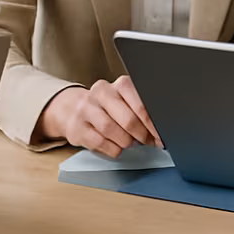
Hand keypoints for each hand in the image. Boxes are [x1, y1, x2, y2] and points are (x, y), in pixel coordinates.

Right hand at [36, 77, 160, 157]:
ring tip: (132, 143)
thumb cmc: (106, 108)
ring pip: (112, 130)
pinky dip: (113, 149)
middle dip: (142, 135)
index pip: (140, 102)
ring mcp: (86, 109)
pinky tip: (117, 147)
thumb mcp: (123, 101)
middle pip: (127, 118)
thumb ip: (140, 108)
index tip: (161, 134)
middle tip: (149, 142)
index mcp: (118, 84)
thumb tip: (162, 127)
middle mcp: (101, 93)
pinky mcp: (77, 127)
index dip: (153, 123)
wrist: (71, 109)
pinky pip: (99, 142)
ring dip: (126, 142)